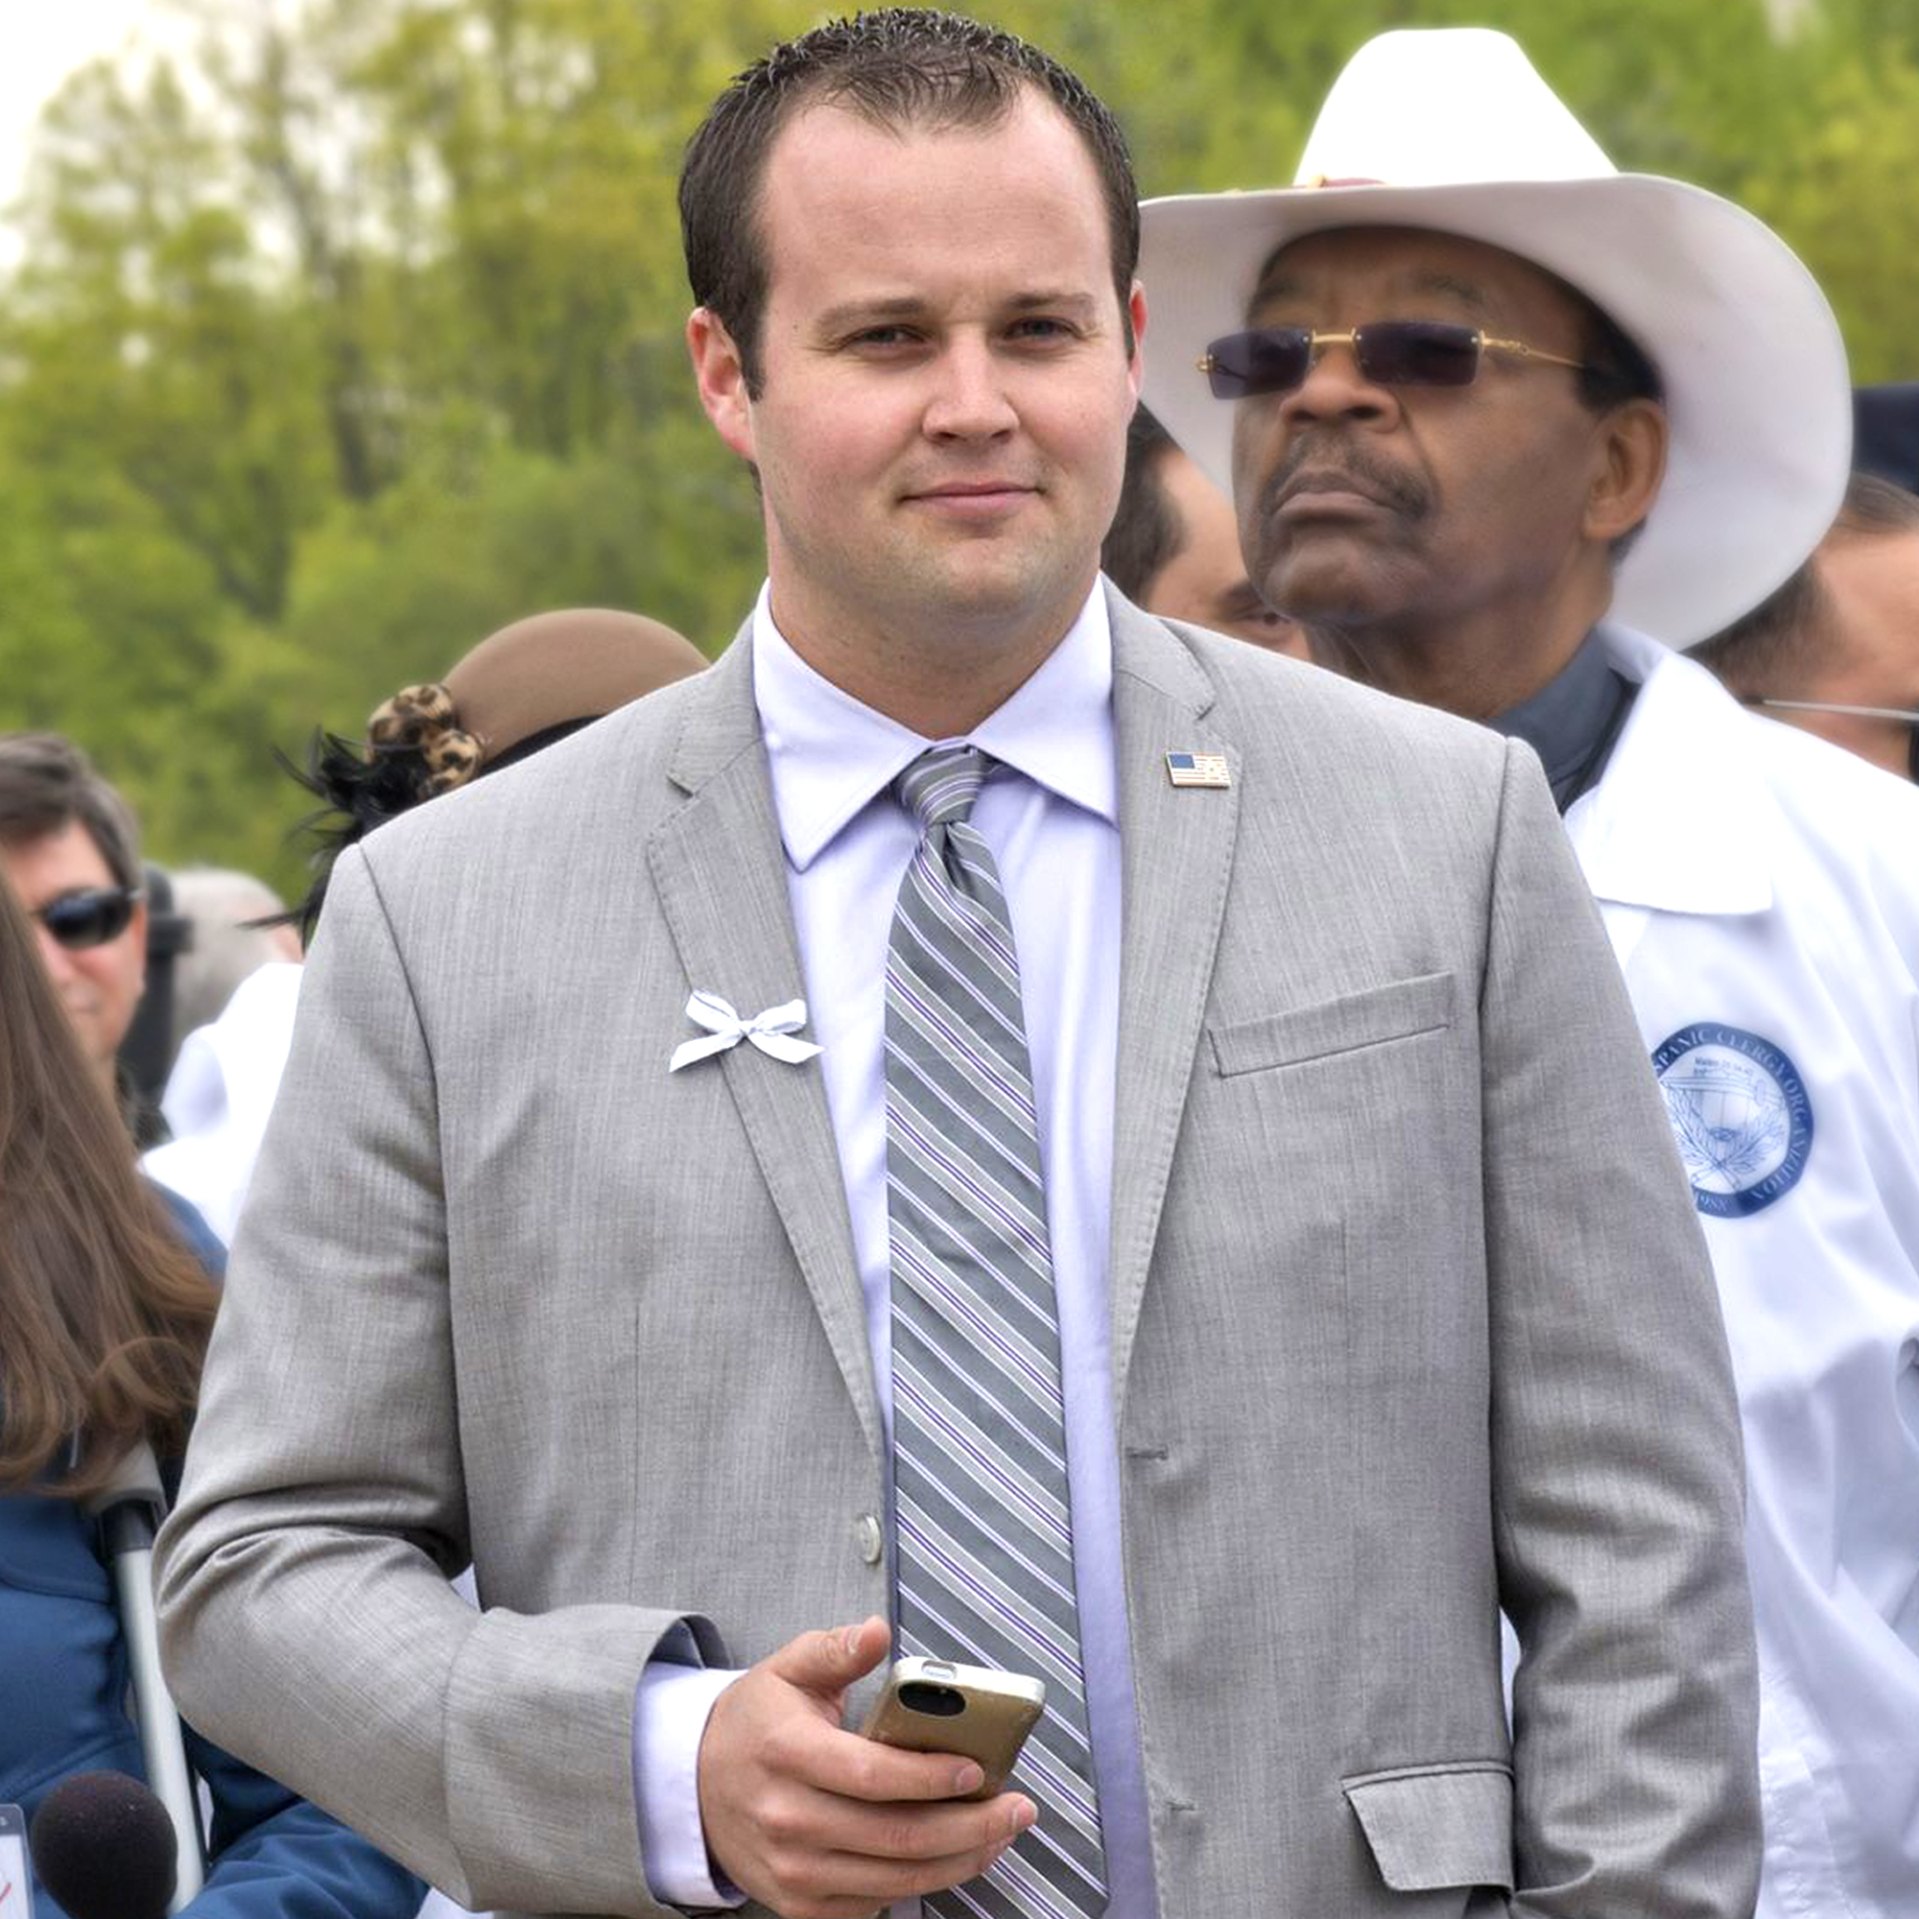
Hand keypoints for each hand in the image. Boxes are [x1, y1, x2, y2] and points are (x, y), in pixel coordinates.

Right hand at [698, 1615, 1035, 1917]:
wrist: (696, 1785)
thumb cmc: (756, 1722)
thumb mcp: (787, 1668)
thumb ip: (836, 1649)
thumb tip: (877, 1631)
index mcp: (787, 1753)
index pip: (872, 1776)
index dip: (930, 1777)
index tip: (978, 1769)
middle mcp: (788, 1819)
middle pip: (896, 1837)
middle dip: (970, 1826)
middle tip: (1018, 1808)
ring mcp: (793, 1871)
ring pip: (894, 1879)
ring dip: (960, 1860)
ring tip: (1001, 1834)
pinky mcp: (799, 1905)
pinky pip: (873, 1904)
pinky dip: (921, 1884)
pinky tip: (956, 1857)